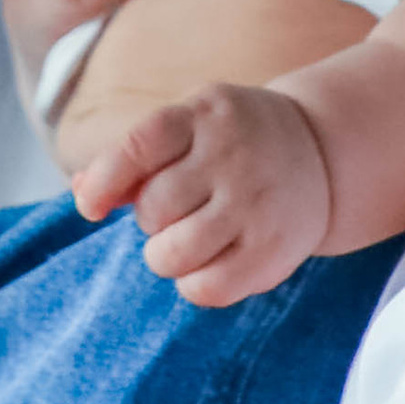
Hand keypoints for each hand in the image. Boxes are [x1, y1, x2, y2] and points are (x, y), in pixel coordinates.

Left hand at [73, 83, 335, 308]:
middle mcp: (231, 155)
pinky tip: (209, 262)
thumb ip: (133, 159)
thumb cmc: (230, 143)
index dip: (103, 182)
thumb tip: (84, 192)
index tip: (90, 209)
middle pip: (152, 209)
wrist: (321, 151)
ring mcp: (255, 203)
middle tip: (177, 209)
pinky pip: (205, 289)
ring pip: (172, 254)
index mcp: (203, 114)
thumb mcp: (188, 129)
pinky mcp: (272, 250)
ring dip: (165, 255)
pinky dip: (193, 284)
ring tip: (187, 238)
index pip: (138, 147)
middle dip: (150, 218)